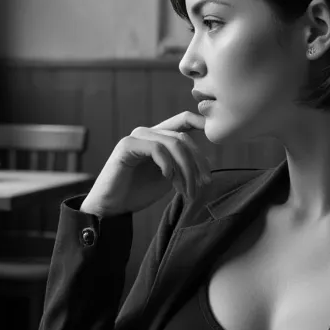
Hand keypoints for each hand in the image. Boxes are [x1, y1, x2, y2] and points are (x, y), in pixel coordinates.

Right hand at [80, 111, 211, 217]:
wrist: (111, 208)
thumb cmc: (138, 193)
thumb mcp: (169, 178)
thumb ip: (183, 166)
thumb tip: (208, 163)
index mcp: (159, 137)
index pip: (184, 121)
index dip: (202, 122)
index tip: (217, 134)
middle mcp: (148, 132)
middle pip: (184, 137)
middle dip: (198, 162)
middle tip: (204, 184)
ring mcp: (137, 137)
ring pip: (174, 144)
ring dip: (186, 170)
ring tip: (187, 191)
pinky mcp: (127, 145)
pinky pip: (157, 149)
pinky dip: (168, 165)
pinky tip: (168, 179)